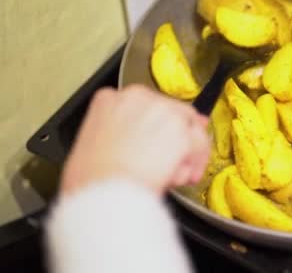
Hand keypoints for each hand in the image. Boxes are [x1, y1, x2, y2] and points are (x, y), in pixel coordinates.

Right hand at [61, 85, 210, 194]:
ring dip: (188, 152)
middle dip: (176, 139)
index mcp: (111, 99)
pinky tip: (185, 177)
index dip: (155, 128)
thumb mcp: (92, 148)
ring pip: (190, 128)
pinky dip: (197, 162)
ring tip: (177, 175)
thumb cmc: (91, 181)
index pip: (145, 106)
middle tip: (174, 162)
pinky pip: (200, 144)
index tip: (156, 142)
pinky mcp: (181, 131)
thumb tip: (135, 144)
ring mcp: (163, 112)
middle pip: (172, 113)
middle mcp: (139, 98)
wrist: (102, 194)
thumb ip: (116, 136)